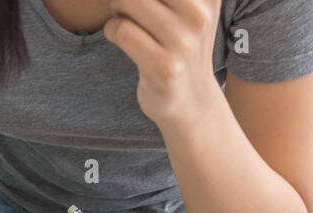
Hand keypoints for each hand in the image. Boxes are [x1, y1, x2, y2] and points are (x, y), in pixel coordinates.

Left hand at [105, 0, 224, 126]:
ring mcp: (183, 42)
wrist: (193, 103)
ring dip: (117, 8)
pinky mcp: (165, 67)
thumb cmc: (181, 46)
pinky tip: (121, 38)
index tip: (142, 8)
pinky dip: (112, 30)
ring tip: (125, 19)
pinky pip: (121, 30)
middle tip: (128, 7)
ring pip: (127, 0)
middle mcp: (200, 14)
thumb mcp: (187, 7)